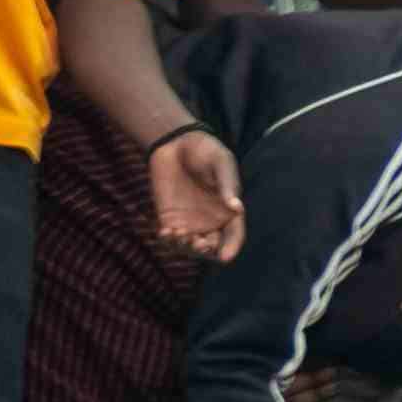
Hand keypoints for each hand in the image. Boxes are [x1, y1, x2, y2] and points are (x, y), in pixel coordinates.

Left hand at [145, 125, 243, 262]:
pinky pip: (170, 238)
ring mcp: (190, 222)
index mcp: (230, 212)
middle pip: (211, 248)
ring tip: (179, 234)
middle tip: (198, 242)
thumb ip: (228, 184)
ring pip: (189, 247)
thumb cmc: (206, 151)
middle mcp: (211, 222)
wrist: (177, 143)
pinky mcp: (169, 219)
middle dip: (205, 250)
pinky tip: (164, 232)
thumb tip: (236, 208)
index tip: (225, 257)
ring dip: (185, 247)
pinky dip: (167, 240)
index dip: (231, 248)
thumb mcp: (221, 163)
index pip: (234, 237)